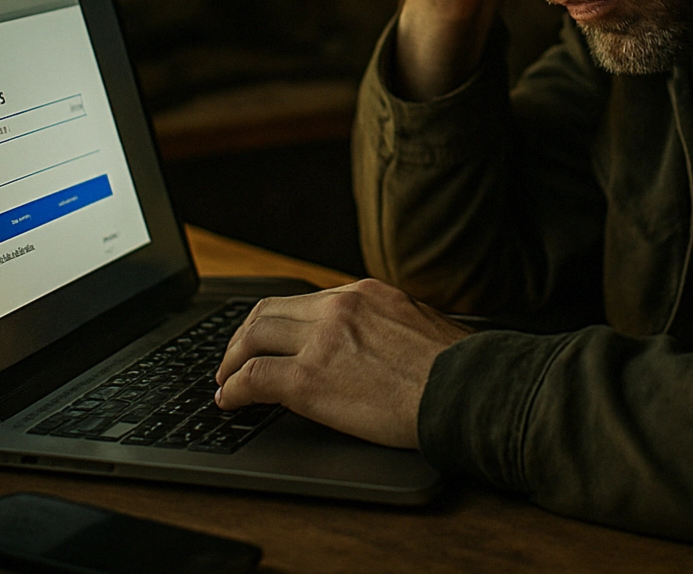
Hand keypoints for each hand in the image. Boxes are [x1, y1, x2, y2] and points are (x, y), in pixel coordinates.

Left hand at [213, 279, 470, 449]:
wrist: (467, 391)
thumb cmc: (459, 369)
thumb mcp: (423, 324)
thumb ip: (391, 323)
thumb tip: (379, 339)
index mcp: (366, 294)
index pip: (306, 300)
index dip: (280, 321)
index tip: (271, 337)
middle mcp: (340, 307)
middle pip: (269, 311)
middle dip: (246, 335)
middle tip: (235, 357)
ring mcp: (322, 340)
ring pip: (254, 336)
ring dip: (232, 359)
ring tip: (226, 379)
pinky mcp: (310, 379)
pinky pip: (254, 377)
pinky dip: (234, 388)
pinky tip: (229, 400)